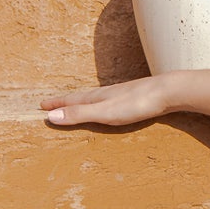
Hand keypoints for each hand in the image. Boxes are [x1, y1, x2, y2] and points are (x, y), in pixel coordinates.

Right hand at [40, 76, 171, 127]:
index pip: (71, 101)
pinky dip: (101, 103)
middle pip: (81, 98)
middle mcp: (107, 93)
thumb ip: (80, 114)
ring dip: (82, 101)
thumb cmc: (137, 103)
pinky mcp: (135, 98)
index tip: (41, 106)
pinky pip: (111, 101)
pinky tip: (109, 105)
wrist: (168, 91)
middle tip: (52, 104)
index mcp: (97, 97)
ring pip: (96, 98)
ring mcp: (121, 94)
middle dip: (65, 102)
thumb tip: (50, 117)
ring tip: (76, 103)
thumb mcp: (104, 112)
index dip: (56, 104)